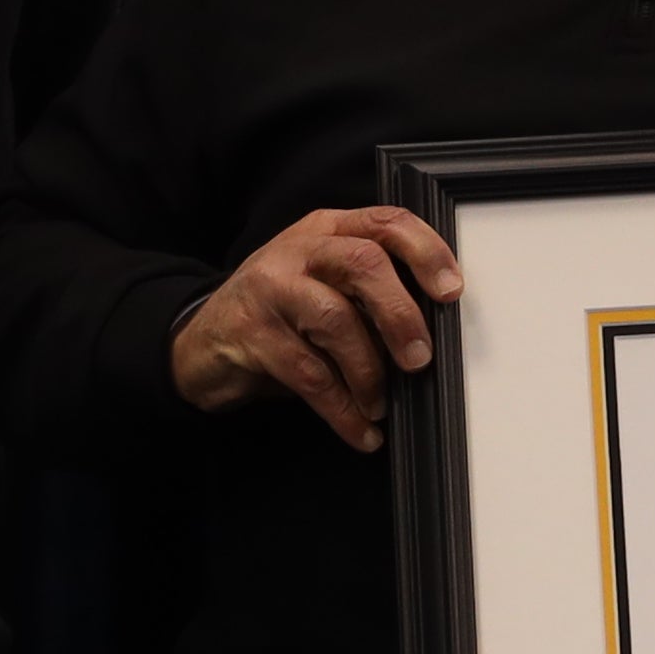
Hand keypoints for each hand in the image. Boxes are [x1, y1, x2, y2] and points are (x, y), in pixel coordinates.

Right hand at [174, 203, 462, 449]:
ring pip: (336, 320)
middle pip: (364, 264)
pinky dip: (342, 410)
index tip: (452, 292)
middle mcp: (299, 250)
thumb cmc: (279, 313)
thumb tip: (431, 333)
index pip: (387, 223)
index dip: (426, 252)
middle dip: (401, 314)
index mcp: (327, 230)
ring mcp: (270, 287)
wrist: (201, 342)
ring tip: (380, 405)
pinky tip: (360, 430)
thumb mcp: (324, 287)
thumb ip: (368, 293)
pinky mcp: (250, 331)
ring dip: (369, 372)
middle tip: (420, 360)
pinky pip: (309, 373)